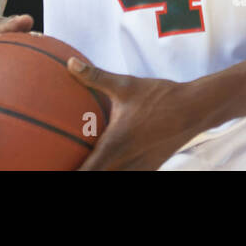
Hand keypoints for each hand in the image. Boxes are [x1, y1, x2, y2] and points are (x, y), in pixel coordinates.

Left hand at [65, 58, 205, 169]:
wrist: (194, 110)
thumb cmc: (159, 97)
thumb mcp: (125, 85)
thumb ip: (94, 77)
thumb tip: (70, 64)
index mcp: (114, 147)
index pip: (86, 172)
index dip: (70, 174)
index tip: (51, 168)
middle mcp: (125, 163)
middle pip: (96, 179)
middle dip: (79, 174)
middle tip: (60, 166)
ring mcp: (139, 170)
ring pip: (113, 181)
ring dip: (97, 174)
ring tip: (81, 166)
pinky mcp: (148, 170)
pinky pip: (128, 177)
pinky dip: (113, 173)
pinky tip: (107, 166)